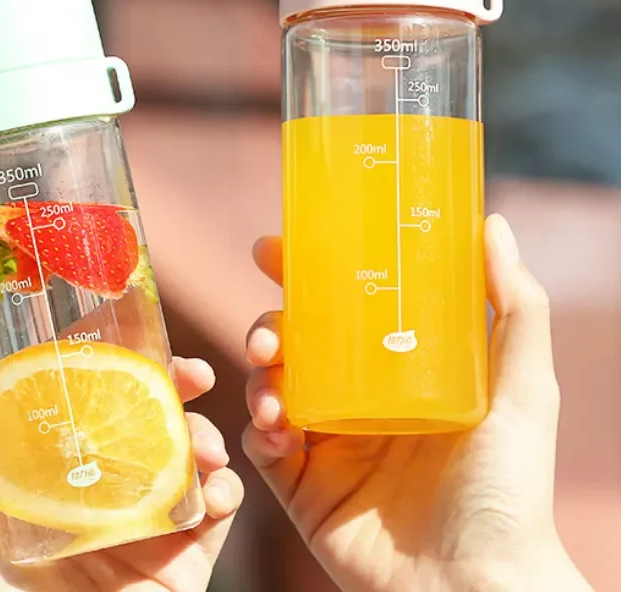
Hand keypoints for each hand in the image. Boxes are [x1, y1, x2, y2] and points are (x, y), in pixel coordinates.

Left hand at [0, 356, 242, 591]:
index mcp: (61, 477)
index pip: (92, 403)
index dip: (117, 363)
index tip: (135, 335)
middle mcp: (109, 490)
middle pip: (151, 418)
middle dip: (178, 385)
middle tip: (191, 372)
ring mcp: (152, 520)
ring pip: (193, 453)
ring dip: (208, 433)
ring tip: (204, 444)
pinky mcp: (188, 554)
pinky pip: (221, 507)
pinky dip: (229, 488)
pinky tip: (217, 489)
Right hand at [243, 214, 592, 591]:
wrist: (476, 586)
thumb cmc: (508, 486)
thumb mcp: (521, 386)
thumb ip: (514, 305)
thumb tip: (491, 223)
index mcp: (397, 374)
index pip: (341, 312)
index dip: (304, 277)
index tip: (276, 248)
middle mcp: (357, 402)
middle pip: (294, 344)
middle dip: (268, 324)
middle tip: (268, 328)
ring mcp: (328, 446)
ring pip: (269, 388)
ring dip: (258, 375)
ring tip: (271, 380)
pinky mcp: (303, 488)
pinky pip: (263, 448)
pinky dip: (259, 429)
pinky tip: (278, 428)